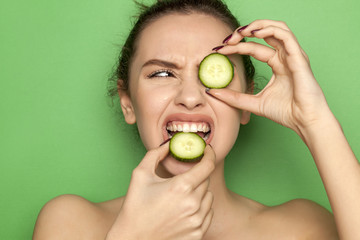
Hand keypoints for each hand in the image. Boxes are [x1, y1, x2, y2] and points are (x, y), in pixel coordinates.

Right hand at [106, 143, 215, 239]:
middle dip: (196, 176)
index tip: (207, 150)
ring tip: (180, 197)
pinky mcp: (198, 233)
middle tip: (181, 180)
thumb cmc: (135, 207)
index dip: (209, 154)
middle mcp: (193, 204)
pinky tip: (185, 209)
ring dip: (199, 192)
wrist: (133, 239)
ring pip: (209, 197)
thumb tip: (169, 144)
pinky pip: (208, 213)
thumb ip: (155, 154)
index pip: (207, 165)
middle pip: (206, 180)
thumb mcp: (140, 175)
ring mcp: (196, 221)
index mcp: (181, 187)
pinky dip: (201, 208)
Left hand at [208, 19, 331, 136]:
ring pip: (276, 28)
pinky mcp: (299, 57)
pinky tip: (254, 32)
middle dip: (243, 33)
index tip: (217, 51)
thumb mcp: (252, 103)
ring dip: (256, 26)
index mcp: (276, 64)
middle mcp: (284, 57)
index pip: (253, 48)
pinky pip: (285, 35)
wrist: (304, 122)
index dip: (235, 46)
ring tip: (239, 32)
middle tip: (226, 40)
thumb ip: (233, 97)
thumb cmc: (285, 112)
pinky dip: (269, 29)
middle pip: (263, 34)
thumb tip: (211, 91)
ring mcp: (292, 55)